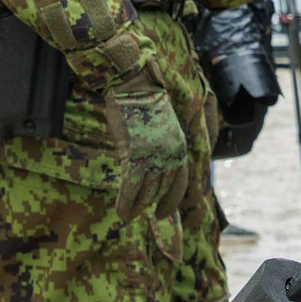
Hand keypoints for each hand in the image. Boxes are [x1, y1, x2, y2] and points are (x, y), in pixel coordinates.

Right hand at [106, 70, 189, 218]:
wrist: (134, 87)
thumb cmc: (143, 106)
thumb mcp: (161, 130)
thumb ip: (161, 151)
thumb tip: (152, 175)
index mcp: (179, 148)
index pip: (179, 185)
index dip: (171, 202)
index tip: (162, 213)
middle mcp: (170, 155)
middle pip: (160, 191)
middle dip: (148, 203)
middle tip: (137, 210)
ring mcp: (153, 156)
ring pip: (145, 193)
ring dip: (136, 206)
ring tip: (128, 213)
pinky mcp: (134, 155)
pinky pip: (130, 188)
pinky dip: (125, 203)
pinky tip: (121, 212)